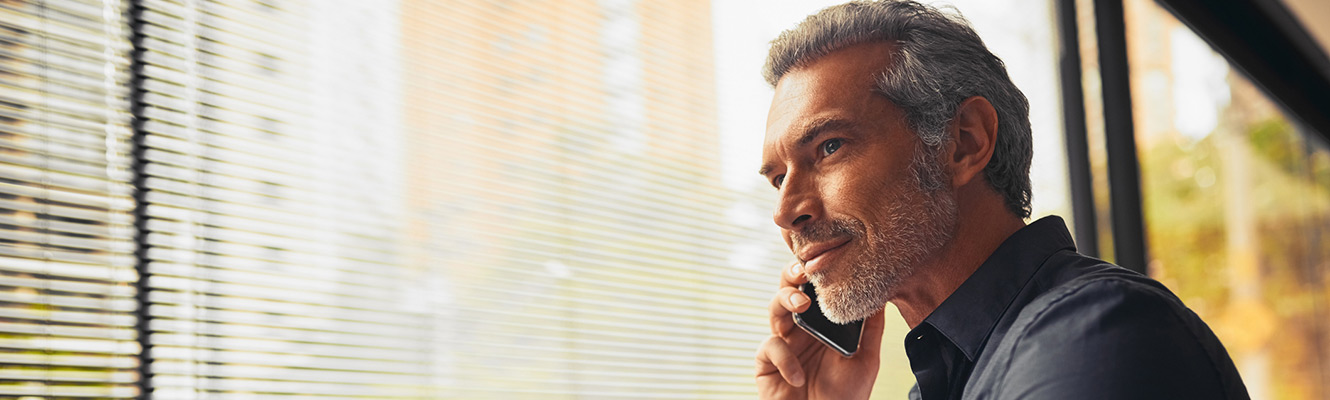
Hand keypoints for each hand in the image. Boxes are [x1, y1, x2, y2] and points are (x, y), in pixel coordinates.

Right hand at [755, 262, 885, 399]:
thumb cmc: (845, 396)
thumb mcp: (866, 360)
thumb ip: (870, 329)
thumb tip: (880, 296)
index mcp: (822, 323)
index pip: (814, 289)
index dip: (815, 272)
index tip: (825, 257)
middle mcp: (800, 328)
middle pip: (788, 289)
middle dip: (792, 275)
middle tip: (803, 271)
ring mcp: (782, 344)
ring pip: (774, 309)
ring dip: (786, 301)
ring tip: (801, 305)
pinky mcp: (766, 363)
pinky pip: (770, 347)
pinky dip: (785, 359)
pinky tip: (800, 376)